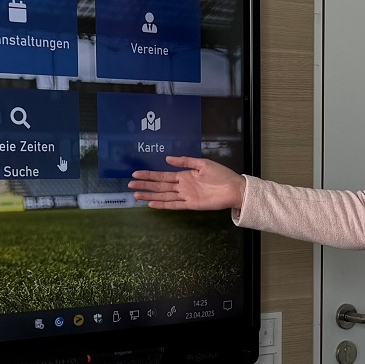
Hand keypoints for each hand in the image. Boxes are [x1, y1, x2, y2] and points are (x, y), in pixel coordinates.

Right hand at [129, 156, 244, 210]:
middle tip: (130, 185)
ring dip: (150, 196)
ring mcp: (185, 196)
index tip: (136, 174)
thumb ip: (185, 161)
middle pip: (160, 186)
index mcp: (184, 175)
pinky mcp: (191, 204)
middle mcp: (182, 186)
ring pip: (164, 196)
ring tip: (136, 195)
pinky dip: (162, 205)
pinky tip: (151, 204)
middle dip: (145, 185)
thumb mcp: (202, 164)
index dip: (149, 175)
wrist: (234, 188)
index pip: (163, 176)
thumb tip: (167, 158)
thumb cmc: (221, 174)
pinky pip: (174, 204)